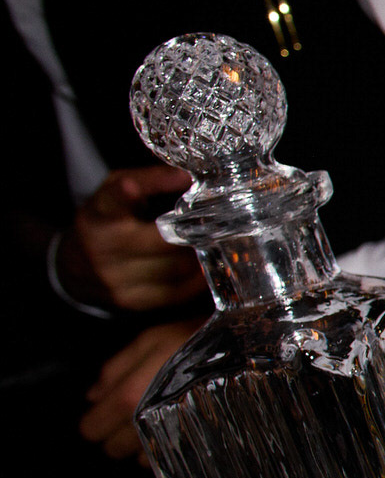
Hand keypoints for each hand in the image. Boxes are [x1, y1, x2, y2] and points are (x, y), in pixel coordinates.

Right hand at [56, 166, 202, 311]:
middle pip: (163, 241)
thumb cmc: (106, 222)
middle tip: (220, 224)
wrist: (73, 268)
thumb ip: (150, 179)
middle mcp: (102, 248)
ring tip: (215, 244)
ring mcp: (115, 279)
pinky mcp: (130, 301)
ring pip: (175, 269)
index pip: (110, 201)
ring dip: (201, 256)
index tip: (131, 187)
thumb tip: (189, 176)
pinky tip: (204, 266)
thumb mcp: (115, 192)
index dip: (123, 193)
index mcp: (99, 214)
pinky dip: (196, 279)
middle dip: (195, 233)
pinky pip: (177, 292)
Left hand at [80, 319, 199, 462]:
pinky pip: (168, 459)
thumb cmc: (198, 338)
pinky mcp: (195, 445)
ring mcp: (172, 437)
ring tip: (157, 420)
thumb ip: (115, 367)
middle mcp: (147, 421)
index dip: (94, 422)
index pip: (93, 427)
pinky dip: (166, 448)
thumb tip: (93, 394)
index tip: (100, 416)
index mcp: (129, 395)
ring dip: (141, 443)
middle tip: (131, 416)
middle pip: (114, 448)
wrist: (246, 350)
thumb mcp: (151, 339)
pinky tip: (175, 429)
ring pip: (140, 457)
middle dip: (116, 435)